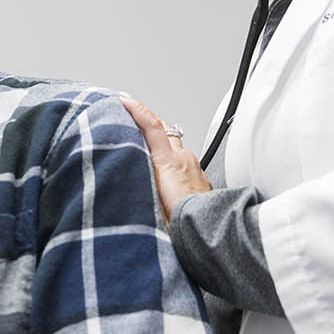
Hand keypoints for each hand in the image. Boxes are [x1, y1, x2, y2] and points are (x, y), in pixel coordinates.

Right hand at [120, 97, 212, 223]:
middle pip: (165, 131)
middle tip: (134, 122)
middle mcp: (183, 159)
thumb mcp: (150, 201)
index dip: (137, 110)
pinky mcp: (201, 179)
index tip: (125, 100)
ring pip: (176, 148)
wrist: (207, 232)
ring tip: (149, 157)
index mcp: (168, 162)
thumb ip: (140, 181)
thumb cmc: (179, 222)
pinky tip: (168, 176)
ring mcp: (195, 168)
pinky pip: (185, 163)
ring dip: (163, 148)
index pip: (152, 126)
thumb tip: (128, 169)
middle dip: (150, 124)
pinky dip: (174, 163)